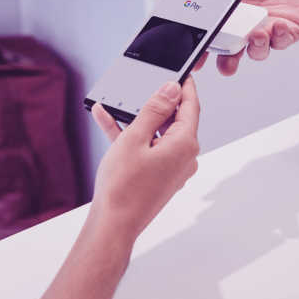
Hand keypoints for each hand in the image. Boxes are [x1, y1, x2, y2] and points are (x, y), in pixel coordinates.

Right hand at [88, 77, 200, 244]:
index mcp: (185, 145)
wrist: (113, 225)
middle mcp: (185, 157)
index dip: (185, 87)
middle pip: (175, 120)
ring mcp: (173, 169)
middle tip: (145, 85)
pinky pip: (149, 149)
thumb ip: (154, 110)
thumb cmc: (123, 187)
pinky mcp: (160, 177)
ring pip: (158, 135)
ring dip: (138, 119)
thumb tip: (172, 89)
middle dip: (157, 103)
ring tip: (116, 103)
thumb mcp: (135, 138)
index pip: (191, 107)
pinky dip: (132, 137)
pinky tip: (108, 121)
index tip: (182, 72)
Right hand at [195, 0, 298, 75]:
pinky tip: (278, 24)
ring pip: (258, 50)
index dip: (204, 50)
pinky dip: (279, 36)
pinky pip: (283, 41)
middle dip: (228, 62)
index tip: (198, 60)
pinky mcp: (289, 31)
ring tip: (256, 34)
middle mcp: (247, 27)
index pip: (214, 36)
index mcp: (229, 14)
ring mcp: (268, 31)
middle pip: (233, 53)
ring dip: (255, 47)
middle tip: (227, 64)